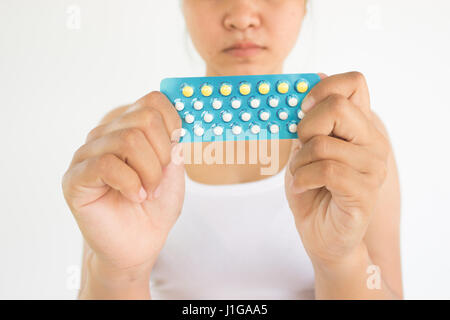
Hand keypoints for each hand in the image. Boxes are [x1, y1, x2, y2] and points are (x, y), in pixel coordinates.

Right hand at [62, 91, 184, 281]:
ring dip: (149, 172)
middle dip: (163, 153)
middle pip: (144, 118)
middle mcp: (105, 135)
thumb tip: (176, 123)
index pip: (152, 100)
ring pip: (128, 140)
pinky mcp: (75, 178)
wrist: (138, 245)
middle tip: (159, 179)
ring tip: (147, 192)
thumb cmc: (154, 208)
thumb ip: (174, 145)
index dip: (172, 121)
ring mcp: (87, 154)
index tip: (176, 147)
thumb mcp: (174, 172)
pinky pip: (106, 164)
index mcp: (129, 128)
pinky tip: (134, 197)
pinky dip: (131, 183)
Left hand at [285, 72, 389, 268]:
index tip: (304, 109)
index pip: (354, 82)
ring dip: (299, 162)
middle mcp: (372, 142)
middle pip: (338, 107)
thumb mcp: (304, 149)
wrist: (321, 234)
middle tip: (302, 148)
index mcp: (359, 126)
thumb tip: (316, 75)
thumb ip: (311, 119)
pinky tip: (301, 187)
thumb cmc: (312, 189)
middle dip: (306, 127)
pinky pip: (325, 171)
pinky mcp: (364, 193)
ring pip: (323, 144)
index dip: (323, 89)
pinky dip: (302, 178)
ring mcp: (373, 168)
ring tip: (301, 175)